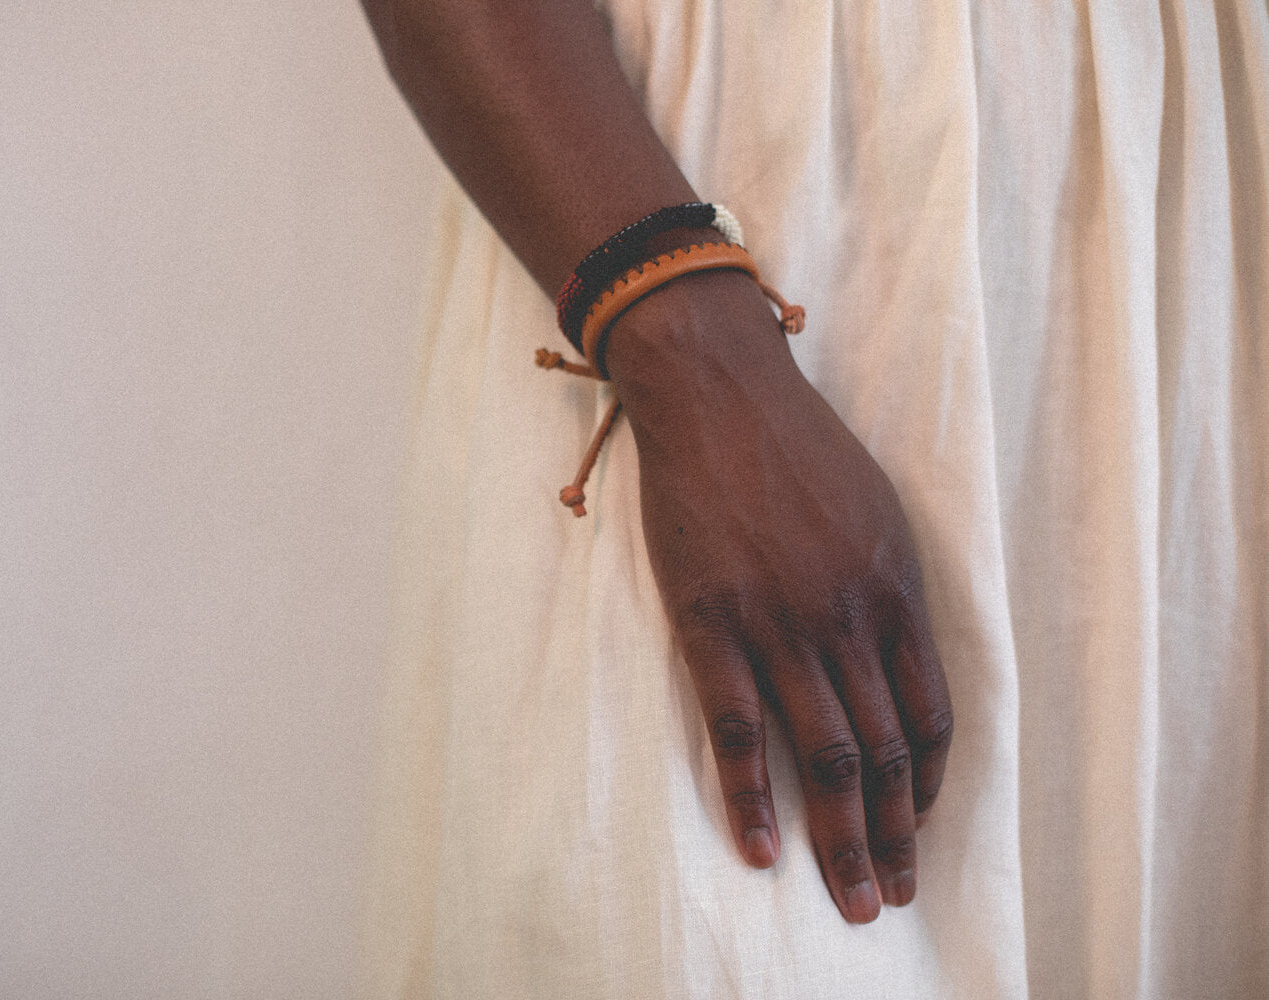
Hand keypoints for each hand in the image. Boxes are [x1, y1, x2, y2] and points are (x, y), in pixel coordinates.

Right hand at [607, 269, 953, 923]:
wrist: (715, 391)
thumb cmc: (793, 442)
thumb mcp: (874, 505)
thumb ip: (888, 581)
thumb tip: (895, 649)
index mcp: (896, 587)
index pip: (930, 712)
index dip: (930, 781)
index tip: (921, 821)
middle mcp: (850, 616)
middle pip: (886, 751)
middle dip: (895, 834)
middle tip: (893, 894)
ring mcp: (781, 623)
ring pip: (825, 755)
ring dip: (841, 838)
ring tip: (849, 897)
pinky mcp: (712, 624)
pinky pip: (739, 731)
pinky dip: (752, 799)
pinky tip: (761, 850)